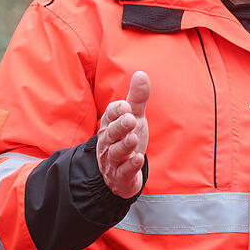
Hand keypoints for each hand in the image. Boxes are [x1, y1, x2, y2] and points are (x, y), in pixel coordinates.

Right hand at [96, 71, 149, 197]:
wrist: (119, 174)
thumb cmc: (126, 139)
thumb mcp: (134, 117)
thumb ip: (137, 98)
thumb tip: (141, 73)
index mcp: (110, 125)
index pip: (110, 115)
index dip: (117, 110)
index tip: (126, 106)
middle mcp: (108, 142)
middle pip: (112, 133)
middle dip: (120, 126)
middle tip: (131, 119)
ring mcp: (113, 160)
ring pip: (116, 152)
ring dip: (124, 145)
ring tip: (134, 138)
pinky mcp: (120, 176)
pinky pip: (124, 171)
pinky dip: (131, 166)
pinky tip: (139, 159)